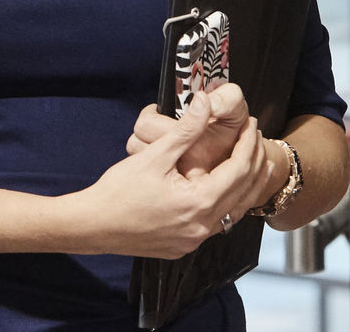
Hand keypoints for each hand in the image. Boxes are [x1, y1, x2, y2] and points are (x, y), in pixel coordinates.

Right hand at [68, 92, 267, 259]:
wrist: (93, 224)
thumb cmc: (119, 191)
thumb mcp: (154, 156)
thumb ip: (185, 131)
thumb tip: (204, 103)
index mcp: (199, 203)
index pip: (239, 170)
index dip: (248, 145)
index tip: (252, 124)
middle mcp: (203, 227)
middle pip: (244, 193)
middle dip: (253, 162)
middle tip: (255, 138)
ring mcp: (194, 240)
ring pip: (233, 211)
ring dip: (243, 184)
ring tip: (246, 160)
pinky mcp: (184, 245)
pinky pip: (216, 223)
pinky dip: (226, 202)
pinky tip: (221, 188)